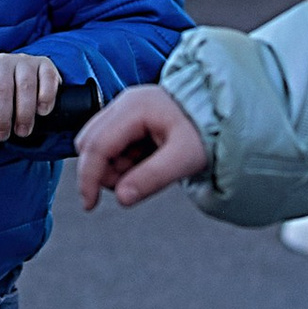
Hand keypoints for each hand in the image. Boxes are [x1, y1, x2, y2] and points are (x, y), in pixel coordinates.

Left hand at [0, 51, 61, 147]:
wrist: (18, 89)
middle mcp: (0, 62)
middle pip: (1, 87)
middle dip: (2, 116)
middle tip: (2, 136)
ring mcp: (24, 61)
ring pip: (25, 84)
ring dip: (24, 112)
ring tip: (22, 132)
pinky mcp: (44, 65)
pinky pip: (47, 79)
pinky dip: (46, 97)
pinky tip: (41, 112)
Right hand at [76, 83, 210, 206]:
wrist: (219, 114)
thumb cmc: (205, 130)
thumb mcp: (184, 158)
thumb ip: (152, 178)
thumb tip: (122, 198)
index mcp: (134, 108)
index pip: (96, 146)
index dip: (88, 179)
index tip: (90, 204)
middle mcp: (123, 104)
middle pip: (89, 144)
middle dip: (103, 171)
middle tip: (135, 180)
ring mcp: (124, 108)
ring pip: (97, 145)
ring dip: (114, 166)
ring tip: (148, 166)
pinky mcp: (127, 117)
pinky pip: (111, 144)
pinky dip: (122, 160)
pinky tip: (145, 159)